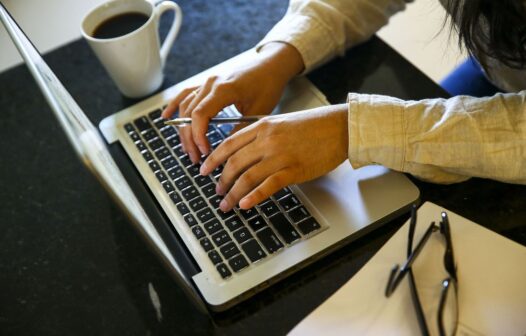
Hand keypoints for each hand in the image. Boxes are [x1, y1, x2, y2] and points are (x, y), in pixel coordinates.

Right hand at [161, 42, 304, 162]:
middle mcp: (211, 83)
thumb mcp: (259, 111)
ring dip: (184, 129)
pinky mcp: (208, 83)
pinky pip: (186, 94)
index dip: (198, 136)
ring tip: (188, 148)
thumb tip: (227, 150)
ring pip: (186, 106)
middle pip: (190, 114)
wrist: (271, 65)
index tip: (205, 152)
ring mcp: (207, 82)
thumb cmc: (268, 84)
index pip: (200, 115)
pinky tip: (166, 117)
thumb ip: (241, 129)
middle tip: (196, 158)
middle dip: (190, 138)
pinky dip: (175, 106)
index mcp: (224, 89)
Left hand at [199, 104, 348, 210]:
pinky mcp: (294, 169)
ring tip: (226, 204)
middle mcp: (267, 140)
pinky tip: (245, 204)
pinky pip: (268, 185)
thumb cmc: (314, 126)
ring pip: (247, 176)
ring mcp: (280, 155)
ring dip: (233, 193)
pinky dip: (254, 196)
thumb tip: (245, 153)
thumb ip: (262, 135)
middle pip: (235, 162)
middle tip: (216, 191)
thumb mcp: (282, 122)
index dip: (213, 159)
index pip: (229, 144)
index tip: (204, 169)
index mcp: (263, 126)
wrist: (340, 127)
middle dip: (222, 180)